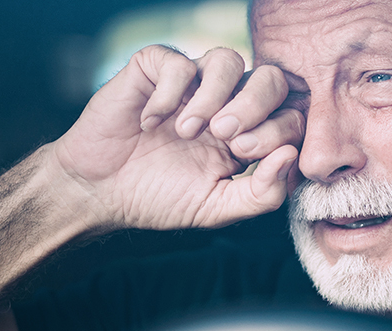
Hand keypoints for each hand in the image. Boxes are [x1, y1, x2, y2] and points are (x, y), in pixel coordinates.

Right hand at [54, 45, 303, 231]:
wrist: (101, 192)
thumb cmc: (159, 199)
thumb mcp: (217, 209)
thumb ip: (261, 194)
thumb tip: (290, 157)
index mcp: (248, 133)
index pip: (289, 113)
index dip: (279, 129)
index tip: (244, 155)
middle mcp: (226, 102)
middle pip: (270, 79)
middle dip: (256, 107)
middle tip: (227, 138)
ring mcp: (191, 84)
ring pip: (228, 60)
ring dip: (216, 95)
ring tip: (189, 130)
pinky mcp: (155, 71)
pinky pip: (177, 62)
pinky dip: (168, 93)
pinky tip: (150, 123)